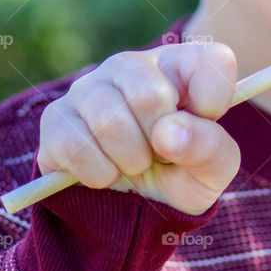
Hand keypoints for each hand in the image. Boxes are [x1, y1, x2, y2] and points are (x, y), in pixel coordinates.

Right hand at [36, 41, 240, 213]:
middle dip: (161, 144)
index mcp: (183, 66)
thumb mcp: (213, 170)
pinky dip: (98, 173)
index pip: (214, 62)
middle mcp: (133, 65)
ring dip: (130, 161)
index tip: (204, 125)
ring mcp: (90, 87)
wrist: (132, 209)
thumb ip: (209, 148)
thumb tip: (167, 133)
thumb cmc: (182, 174)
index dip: (214, 102)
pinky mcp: (56, 117)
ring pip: (109, 120)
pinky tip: (107, 172)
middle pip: (150, 95)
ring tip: (134, 164)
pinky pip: (75, 145)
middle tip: (161, 154)